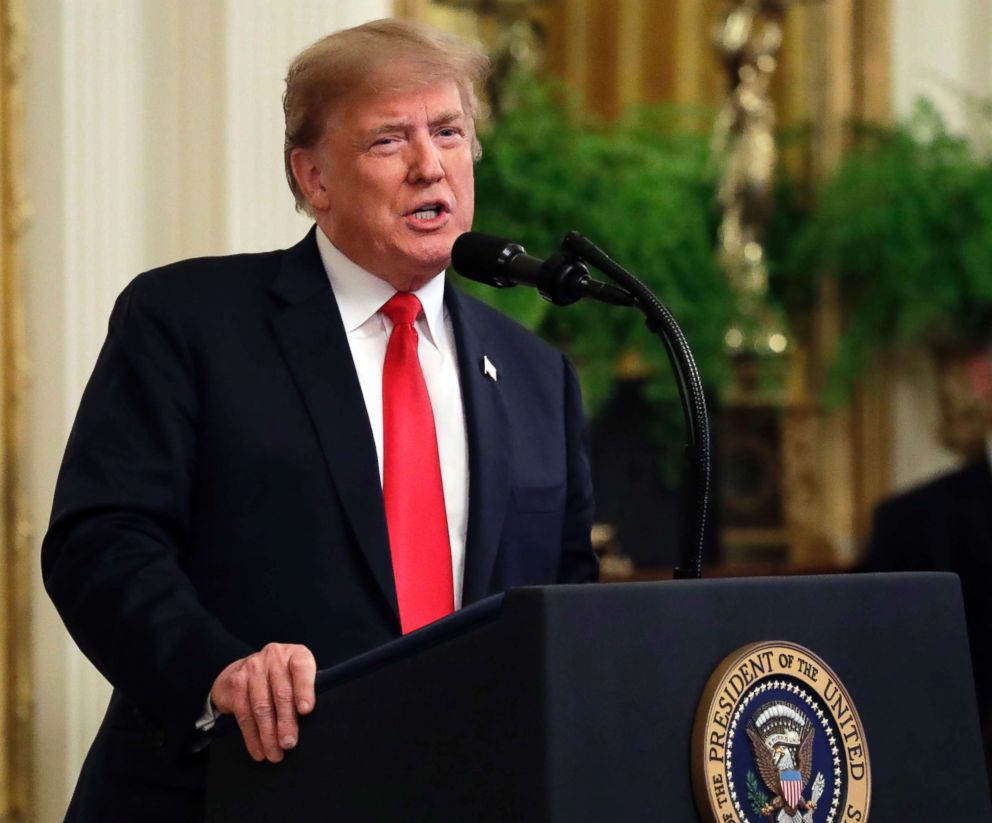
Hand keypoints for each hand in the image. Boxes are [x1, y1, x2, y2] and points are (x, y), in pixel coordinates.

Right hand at [210, 643, 315, 762]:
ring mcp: (253, 667)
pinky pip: (244, 714)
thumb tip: (315, 722)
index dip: (304, 690)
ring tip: (275, 753)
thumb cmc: (281, 677)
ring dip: (268, 734)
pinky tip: (259, 750)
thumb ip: (306, 691)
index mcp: (295, 654)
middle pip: (281, 692)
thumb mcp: (296, 676)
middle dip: (286, 721)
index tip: (306, 711)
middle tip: (289, 743)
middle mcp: (274, 656)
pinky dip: (252, 736)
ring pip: (261, 706)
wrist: (243, 669)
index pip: (302, 669)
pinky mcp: (237, 683)